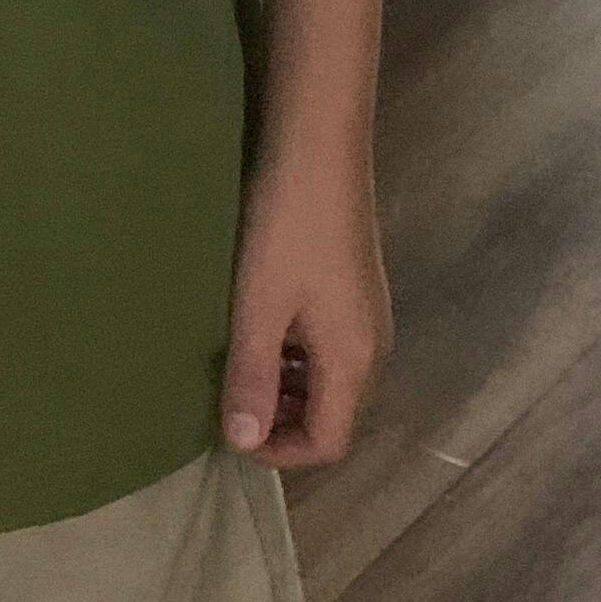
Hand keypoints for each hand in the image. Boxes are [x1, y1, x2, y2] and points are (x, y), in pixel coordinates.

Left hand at [217, 153, 391, 469]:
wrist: (319, 149)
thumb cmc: (286, 230)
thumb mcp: (259, 307)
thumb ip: (251, 377)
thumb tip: (242, 443)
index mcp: (354, 361)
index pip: (328, 442)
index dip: (280, 452)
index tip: (231, 432)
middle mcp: (372, 347)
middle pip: (333, 414)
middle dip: (281, 421)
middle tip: (228, 401)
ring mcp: (367, 316)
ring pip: (328, 380)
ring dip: (285, 387)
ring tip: (235, 366)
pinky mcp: (355, 289)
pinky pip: (328, 347)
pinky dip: (294, 356)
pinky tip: (258, 327)